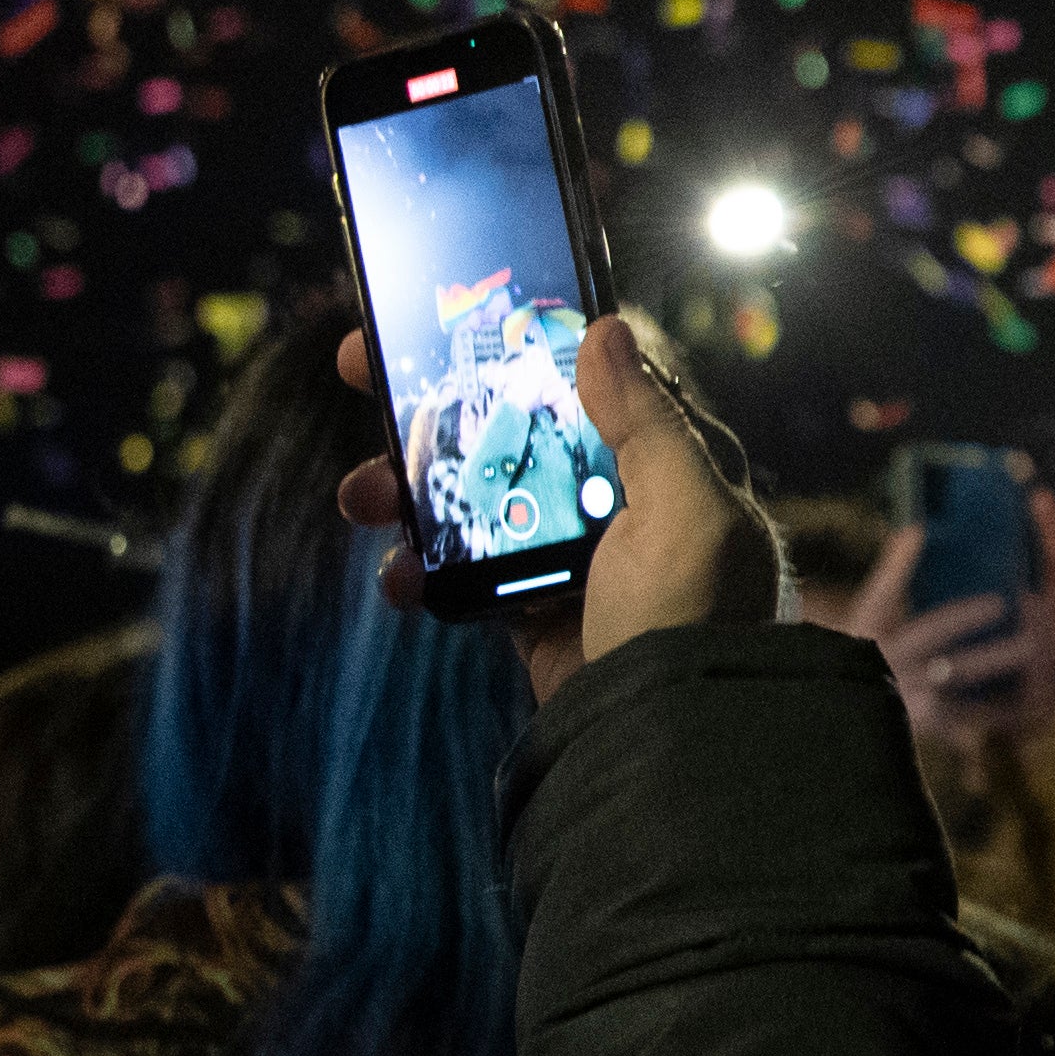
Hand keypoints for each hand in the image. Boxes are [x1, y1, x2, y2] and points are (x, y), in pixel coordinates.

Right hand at [329, 317, 777, 705]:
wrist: (673, 746)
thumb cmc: (696, 620)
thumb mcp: (687, 510)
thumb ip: (647, 423)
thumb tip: (603, 329)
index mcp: (669, 461)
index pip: (587, 375)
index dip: (517, 337)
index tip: (445, 309)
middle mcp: (622, 501)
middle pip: (514, 427)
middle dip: (434, 403)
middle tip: (358, 369)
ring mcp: (572, 558)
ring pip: (474, 496)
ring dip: (408, 488)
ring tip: (361, 493)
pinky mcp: (535, 614)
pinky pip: (463, 576)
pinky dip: (420, 573)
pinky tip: (395, 575)